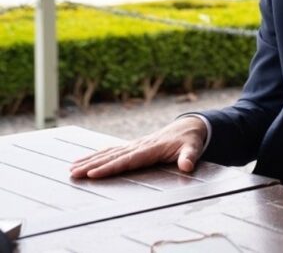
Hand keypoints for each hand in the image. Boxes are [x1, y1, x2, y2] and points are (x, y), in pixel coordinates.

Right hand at [69, 116, 206, 178]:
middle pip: (112, 157)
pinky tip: (85, 159)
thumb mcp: (193, 148)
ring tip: (72, 168)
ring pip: (109, 153)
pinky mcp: (134, 145)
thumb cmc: (190, 140)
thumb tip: (187, 166)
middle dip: (92, 165)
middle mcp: (139, 146)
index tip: (93, 173)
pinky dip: (98, 155)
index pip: (127, 160)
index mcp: (151, 149)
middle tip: (73, 173)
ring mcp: (135, 145)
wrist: (190, 126)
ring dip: (90, 160)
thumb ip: (189, 157)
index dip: (110, 167)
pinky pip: (112, 150)